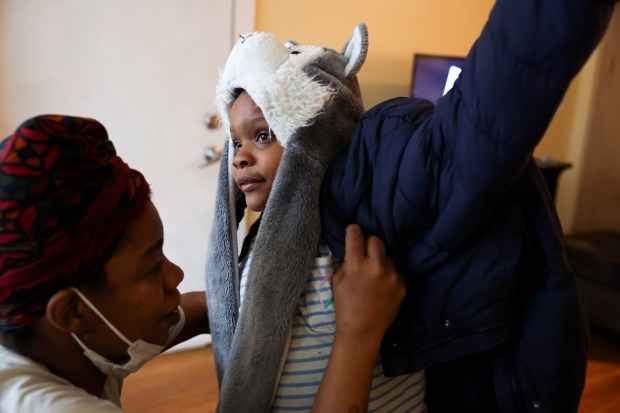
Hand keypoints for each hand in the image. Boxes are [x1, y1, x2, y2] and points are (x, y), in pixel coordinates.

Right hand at [312, 224, 404, 412]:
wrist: (362, 331)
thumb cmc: (345, 305)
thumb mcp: (337, 281)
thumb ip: (346, 262)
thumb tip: (354, 248)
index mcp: (356, 266)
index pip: (356, 235)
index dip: (353, 231)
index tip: (353, 231)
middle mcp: (376, 267)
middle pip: (376, 240)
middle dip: (369, 245)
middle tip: (364, 256)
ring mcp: (392, 276)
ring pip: (387, 256)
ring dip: (380, 261)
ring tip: (374, 277)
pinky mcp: (402, 284)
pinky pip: (395, 270)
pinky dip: (389, 274)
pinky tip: (382, 287)